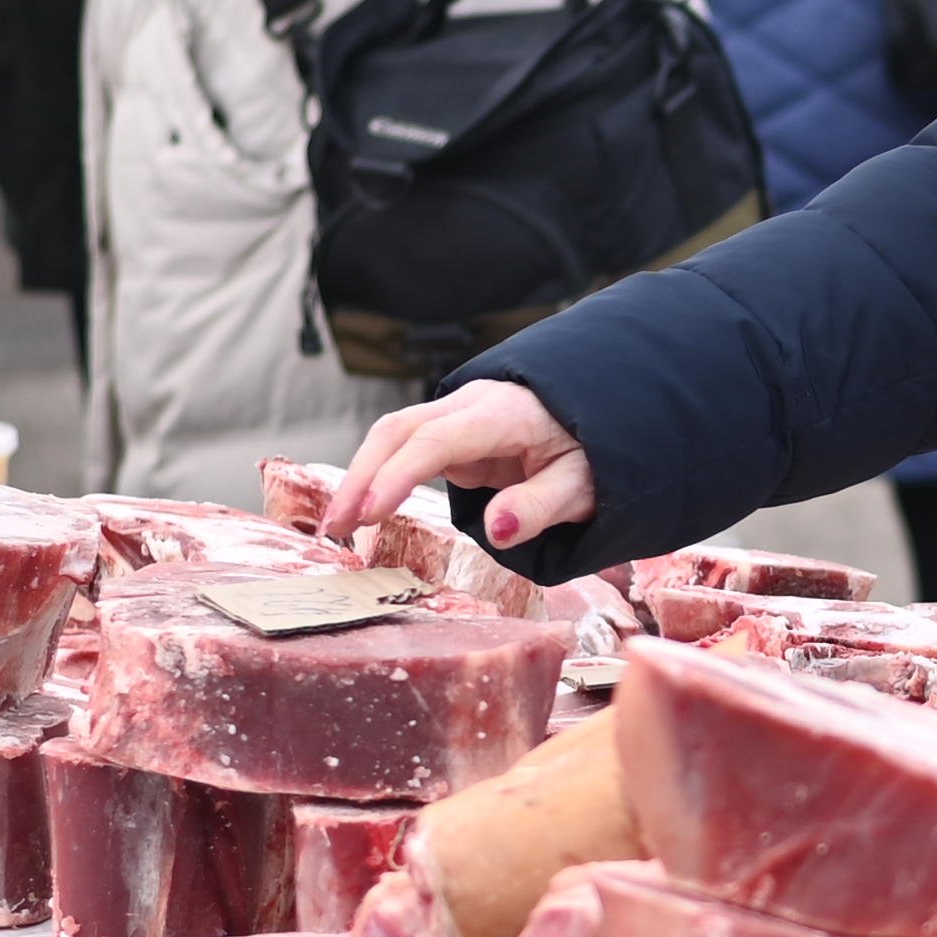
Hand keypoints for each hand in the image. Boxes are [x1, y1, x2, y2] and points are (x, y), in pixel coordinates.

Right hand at [325, 379, 594, 557]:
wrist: (602, 417)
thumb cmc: (595, 453)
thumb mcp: (584, 486)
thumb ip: (541, 506)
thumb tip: (498, 530)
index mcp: (503, 414)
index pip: (437, 439)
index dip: (399, 475)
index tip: (369, 513)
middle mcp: (472, 406)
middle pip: (398, 430)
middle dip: (360, 476)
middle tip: (334, 527)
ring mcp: (458, 417)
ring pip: (394, 436)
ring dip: (362, 477)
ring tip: (336, 526)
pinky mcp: (453, 435)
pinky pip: (406, 450)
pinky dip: (379, 477)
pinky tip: (362, 510)